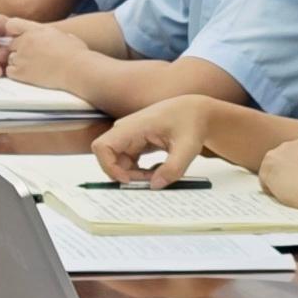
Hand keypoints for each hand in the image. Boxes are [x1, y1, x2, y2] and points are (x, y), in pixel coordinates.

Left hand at [0, 22, 88, 90]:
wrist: (78, 69)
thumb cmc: (77, 54)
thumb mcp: (66, 36)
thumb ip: (55, 35)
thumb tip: (60, 38)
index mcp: (36, 29)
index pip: (12, 24)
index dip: (13, 32)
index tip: (19, 38)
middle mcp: (26, 41)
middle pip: (10, 44)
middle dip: (18, 50)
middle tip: (32, 58)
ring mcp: (22, 56)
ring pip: (10, 58)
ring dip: (18, 63)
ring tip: (34, 68)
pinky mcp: (21, 72)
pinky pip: (9, 72)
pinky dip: (16, 74)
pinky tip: (29, 75)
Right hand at [89, 95, 220, 184]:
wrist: (195, 112)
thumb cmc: (191, 123)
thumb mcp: (188, 148)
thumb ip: (173, 168)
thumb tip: (155, 186)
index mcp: (133, 126)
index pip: (102, 146)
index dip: (108, 166)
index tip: (127, 180)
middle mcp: (125, 130)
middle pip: (109, 159)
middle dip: (125, 175)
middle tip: (150, 181)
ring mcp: (128, 136)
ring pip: (118, 163)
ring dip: (134, 175)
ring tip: (158, 176)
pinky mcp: (134, 143)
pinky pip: (127, 162)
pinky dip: (138, 171)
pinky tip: (157, 171)